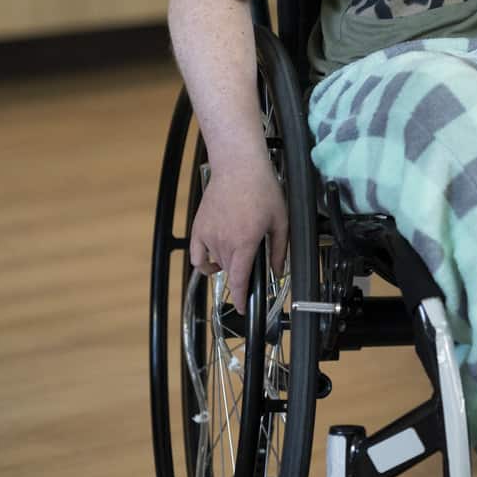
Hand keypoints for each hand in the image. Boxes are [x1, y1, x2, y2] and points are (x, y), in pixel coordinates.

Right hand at [189, 151, 289, 310]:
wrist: (239, 167)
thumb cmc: (262, 189)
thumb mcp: (280, 220)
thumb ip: (279, 249)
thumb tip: (277, 271)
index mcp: (244, 243)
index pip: (239, 280)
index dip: (242, 298)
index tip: (244, 309)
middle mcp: (223, 242)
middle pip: (230, 272)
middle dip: (240, 276)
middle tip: (252, 265)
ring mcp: (208, 235)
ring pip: (216, 263)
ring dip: (227, 264)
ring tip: (239, 249)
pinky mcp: (198, 228)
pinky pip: (196, 255)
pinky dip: (204, 262)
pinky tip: (214, 259)